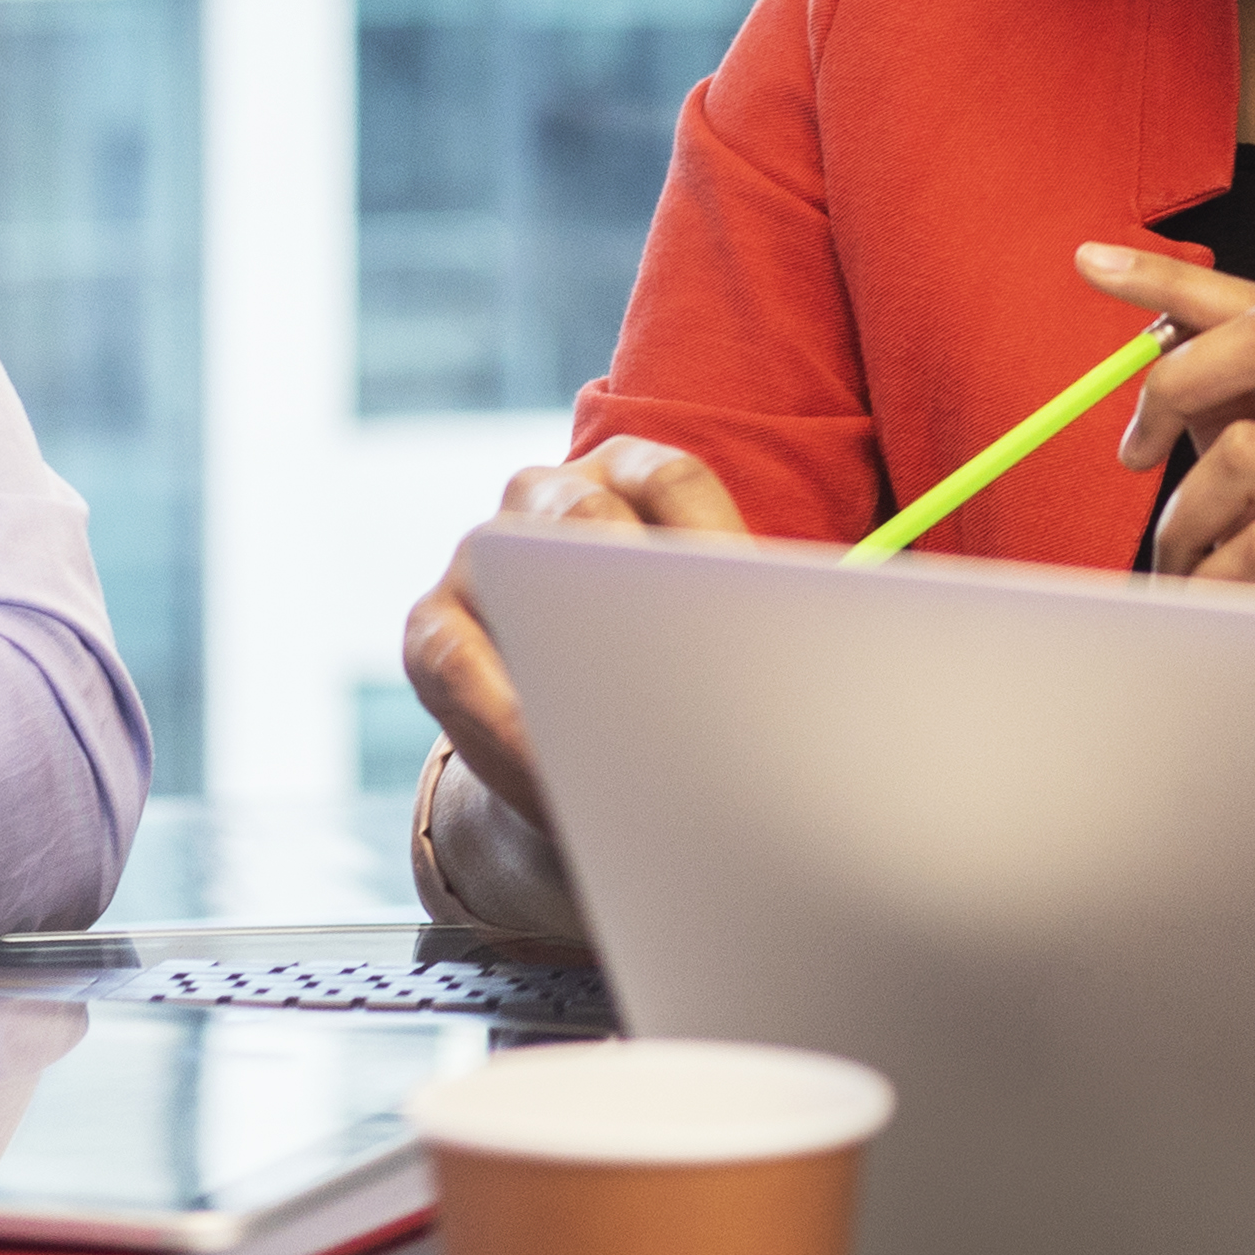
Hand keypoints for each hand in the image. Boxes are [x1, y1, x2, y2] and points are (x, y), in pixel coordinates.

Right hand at [397, 438, 745, 833]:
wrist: (575, 742)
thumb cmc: (668, 675)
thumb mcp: (712, 637)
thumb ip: (745, 626)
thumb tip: (822, 649)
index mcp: (634, 474)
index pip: (673, 484)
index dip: (714, 544)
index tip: (751, 617)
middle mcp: (549, 496)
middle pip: (587, 520)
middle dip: (633, 598)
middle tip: (684, 676)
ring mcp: (481, 554)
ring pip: (514, 577)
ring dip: (565, 661)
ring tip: (623, 744)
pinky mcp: (432, 626)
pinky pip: (455, 664)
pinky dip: (505, 726)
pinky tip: (553, 780)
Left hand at [1083, 245, 1254, 602]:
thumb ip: (1243, 427)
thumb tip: (1166, 366)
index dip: (1179, 282)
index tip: (1097, 264)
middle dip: (1174, 379)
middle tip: (1130, 449)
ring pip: (1240, 457)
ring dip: (1186, 526)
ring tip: (1200, 581)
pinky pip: (1252, 551)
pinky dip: (1216, 588)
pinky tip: (1245, 620)